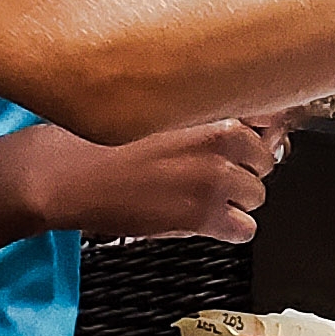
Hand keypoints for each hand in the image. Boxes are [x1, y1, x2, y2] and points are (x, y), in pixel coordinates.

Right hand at [21, 116, 283, 242]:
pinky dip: (229, 229)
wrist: (66, 174)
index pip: (268, 119)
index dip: (255, 135)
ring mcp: (215, 178)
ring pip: (257, 196)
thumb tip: (237, 122)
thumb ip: (199, 110)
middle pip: (264, 160)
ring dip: (234, 199)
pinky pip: (244, 230)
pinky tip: (204, 221)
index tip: (244, 144)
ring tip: (199, 197)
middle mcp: (221, 138)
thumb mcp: (154, 106)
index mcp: (210, 105)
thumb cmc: (99, 138)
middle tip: (210, 173)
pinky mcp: (202, 215)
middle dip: (242, 169)